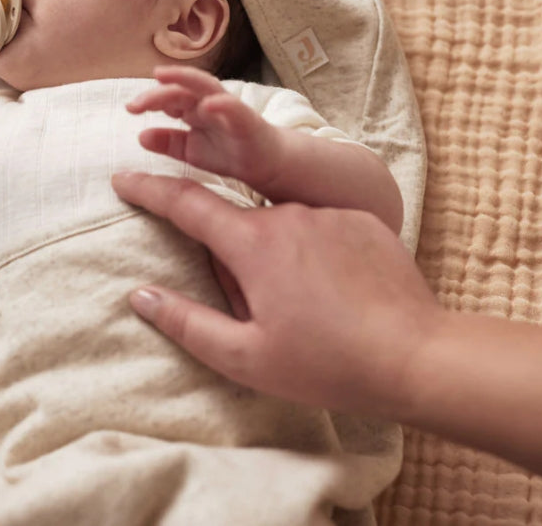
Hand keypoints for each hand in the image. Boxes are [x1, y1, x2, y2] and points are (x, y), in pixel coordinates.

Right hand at [112, 171, 440, 418]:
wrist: (419, 357)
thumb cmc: (328, 364)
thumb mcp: (244, 358)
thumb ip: (185, 323)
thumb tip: (139, 295)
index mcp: (252, 243)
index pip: (185, 204)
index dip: (148, 189)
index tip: (121, 177)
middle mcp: (287, 215)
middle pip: (237, 223)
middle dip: (230, 256)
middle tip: (256, 309)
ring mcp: (329, 215)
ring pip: (282, 228)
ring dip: (276, 260)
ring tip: (306, 313)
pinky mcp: (364, 223)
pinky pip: (322, 231)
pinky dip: (315, 256)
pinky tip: (336, 299)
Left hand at [126, 66, 283, 189]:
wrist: (268, 163)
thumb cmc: (228, 151)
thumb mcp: (191, 150)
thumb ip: (168, 142)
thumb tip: (140, 136)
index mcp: (193, 110)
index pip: (169, 98)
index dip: (149, 100)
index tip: (130, 108)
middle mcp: (208, 104)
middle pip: (181, 90)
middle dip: (158, 92)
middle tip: (135, 104)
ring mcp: (228, 109)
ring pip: (205, 87)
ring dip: (184, 78)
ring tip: (163, 75)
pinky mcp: (248, 121)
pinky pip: (235, 108)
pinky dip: (222, 104)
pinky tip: (208, 104)